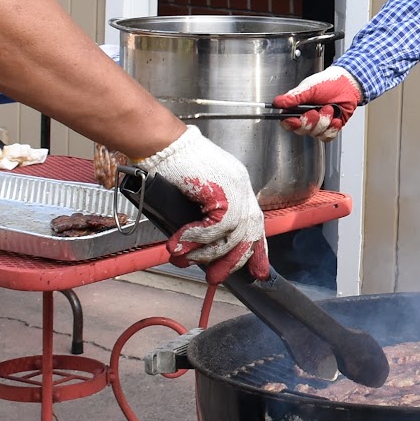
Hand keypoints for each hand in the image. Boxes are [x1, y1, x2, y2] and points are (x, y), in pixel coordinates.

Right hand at [136, 125, 268, 276]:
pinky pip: (214, 226)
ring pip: (231, 233)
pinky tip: (180, 244)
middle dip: (232, 260)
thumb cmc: (171, 166)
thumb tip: (196, 249)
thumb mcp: (194, 196)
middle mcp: (242, 187)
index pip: (255, 224)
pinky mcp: (222, 190)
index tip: (256, 272)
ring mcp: (235, 187)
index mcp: (238, 187)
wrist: (162, 144)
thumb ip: (203, 219)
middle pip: (248, 233)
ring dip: (205, 252)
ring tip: (186, 259)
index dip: (257, 250)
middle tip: (214, 277)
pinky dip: (195, 239)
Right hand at [274, 65, 363, 139]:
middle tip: (316, 111)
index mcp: (297, 108)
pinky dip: (333, 128)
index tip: (295, 120)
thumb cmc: (328, 83)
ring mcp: (318, 124)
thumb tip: (277, 102)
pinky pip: (327, 136)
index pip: (287, 121)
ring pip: (315, 134)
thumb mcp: (309, 87)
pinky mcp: (330, 128)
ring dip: (324, 121)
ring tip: (329, 108)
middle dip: (310, 121)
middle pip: (301, 130)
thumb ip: (294, 97)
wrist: (348, 85)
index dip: (290, 124)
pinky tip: (336, 118)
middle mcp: (306, 117)